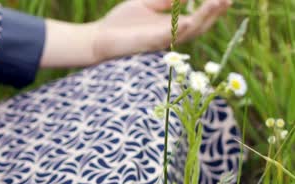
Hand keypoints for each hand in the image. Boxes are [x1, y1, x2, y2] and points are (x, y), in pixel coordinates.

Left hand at [92, 0, 231, 60]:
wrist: (98, 39)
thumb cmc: (121, 23)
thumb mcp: (148, 3)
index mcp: (172, 27)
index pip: (199, 16)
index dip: (213, 6)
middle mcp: (172, 36)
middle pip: (202, 24)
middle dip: (217, 11)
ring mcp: (164, 41)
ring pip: (192, 31)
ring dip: (208, 16)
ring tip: (222, 1)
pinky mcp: (152, 43)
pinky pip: (171, 35)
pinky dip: (184, 26)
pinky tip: (193, 19)